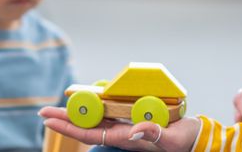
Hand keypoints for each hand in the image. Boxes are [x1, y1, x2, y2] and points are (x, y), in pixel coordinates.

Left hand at [39, 106, 200, 150]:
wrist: (197, 139)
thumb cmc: (185, 141)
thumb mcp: (171, 139)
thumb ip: (153, 134)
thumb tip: (134, 130)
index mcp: (127, 139)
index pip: (91, 133)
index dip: (68, 126)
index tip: (49, 119)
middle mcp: (122, 133)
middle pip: (87, 126)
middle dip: (65, 119)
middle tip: (44, 111)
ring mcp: (126, 126)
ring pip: (95, 119)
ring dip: (77, 113)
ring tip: (59, 106)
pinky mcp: (134, 118)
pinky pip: (110, 112)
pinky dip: (96, 106)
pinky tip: (88, 101)